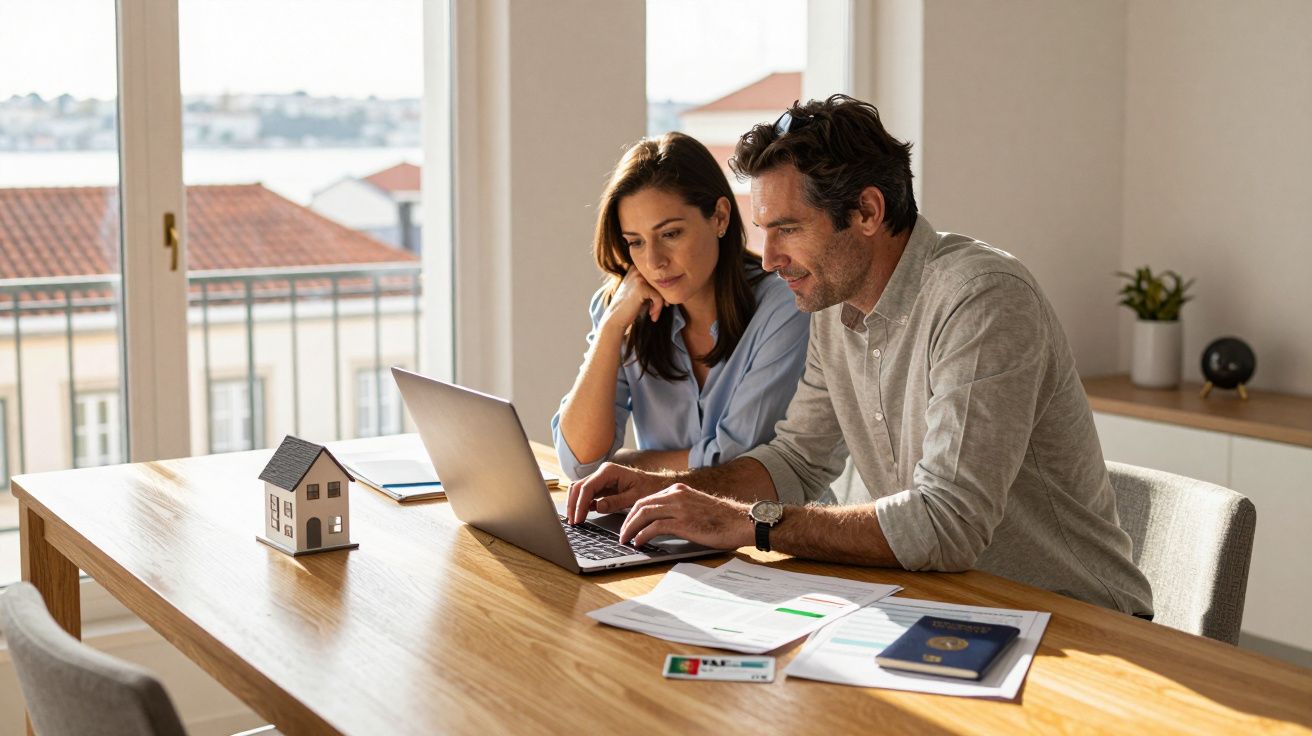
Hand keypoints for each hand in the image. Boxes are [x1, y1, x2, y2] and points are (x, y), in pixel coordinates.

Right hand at [567, 462, 667, 523]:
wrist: (656, 484)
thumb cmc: (648, 488)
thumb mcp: (635, 497)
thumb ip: (616, 502)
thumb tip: (597, 507)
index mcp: (609, 471)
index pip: (587, 487)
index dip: (580, 504)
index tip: (578, 518)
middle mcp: (602, 472)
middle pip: (578, 487)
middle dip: (573, 505)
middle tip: (573, 522)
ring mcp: (600, 478)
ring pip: (579, 489)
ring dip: (574, 504)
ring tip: (575, 520)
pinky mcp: (601, 486)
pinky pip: (586, 494)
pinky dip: (581, 504)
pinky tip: (582, 515)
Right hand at [603, 269, 664, 329]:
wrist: (616, 319)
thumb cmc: (629, 307)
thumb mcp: (640, 292)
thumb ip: (651, 285)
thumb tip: (671, 284)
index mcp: (635, 269)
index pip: (657, 278)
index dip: (660, 291)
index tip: (658, 304)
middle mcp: (636, 270)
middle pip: (660, 282)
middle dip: (661, 298)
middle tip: (657, 310)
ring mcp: (638, 277)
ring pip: (661, 290)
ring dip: (660, 305)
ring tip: (654, 314)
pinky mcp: (641, 287)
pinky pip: (658, 297)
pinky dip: (657, 308)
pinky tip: (652, 315)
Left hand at [618, 483, 752, 549]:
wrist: (741, 521)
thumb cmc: (722, 519)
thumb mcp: (696, 506)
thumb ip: (678, 509)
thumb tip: (661, 523)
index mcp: (678, 490)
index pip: (647, 499)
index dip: (633, 513)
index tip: (627, 524)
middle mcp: (676, 495)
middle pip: (640, 505)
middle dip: (627, 521)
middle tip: (622, 534)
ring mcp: (679, 507)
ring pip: (644, 513)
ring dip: (630, 528)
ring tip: (625, 539)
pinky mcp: (683, 522)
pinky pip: (655, 527)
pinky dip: (643, 535)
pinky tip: (639, 542)